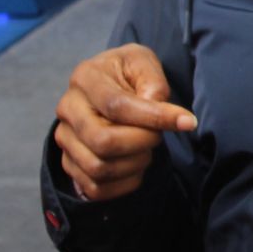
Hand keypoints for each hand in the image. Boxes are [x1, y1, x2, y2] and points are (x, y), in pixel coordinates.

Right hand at [53, 45, 197, 201]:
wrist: (106, 88)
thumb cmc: (127, 74)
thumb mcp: (143, 62)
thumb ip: (153, 82)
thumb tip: (159, 108)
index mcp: (85, 78)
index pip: (117, 106)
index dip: (154, 118)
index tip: (187, 122)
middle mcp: (68, 109)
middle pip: (103, 141)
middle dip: (142, 143)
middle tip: (157, 136)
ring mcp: (65, 138)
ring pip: (99, 168)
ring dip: (135, 164)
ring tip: (147, 149)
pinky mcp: (69, 163)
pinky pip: (95, 188)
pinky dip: (125, 184)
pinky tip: (137, 166)